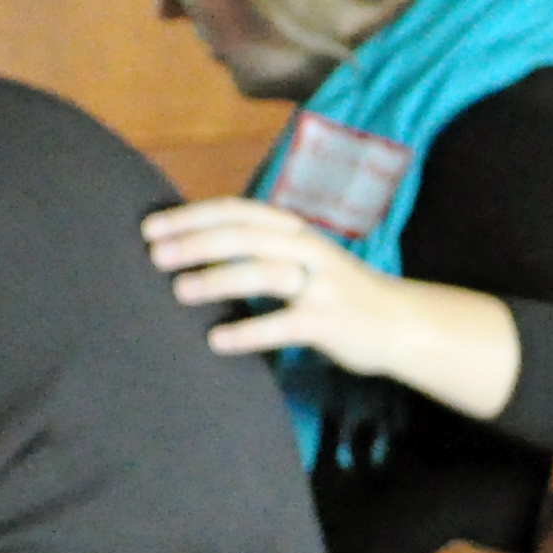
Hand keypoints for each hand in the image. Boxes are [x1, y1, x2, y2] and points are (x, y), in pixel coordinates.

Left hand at [140, 198, 522, 420]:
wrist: (399, 322)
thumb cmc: (336, 291)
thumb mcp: (299, 259)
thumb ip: (258, 250)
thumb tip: (193, 247)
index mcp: (293, 230)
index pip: (238, 212)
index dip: (193, 216)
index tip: (152, 227)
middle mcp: (306, 249)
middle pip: (246, 236)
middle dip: (197, 242)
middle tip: (155, 255)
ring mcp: (321, 285)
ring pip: (265, 272)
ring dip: (219, 279)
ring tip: (180, 291)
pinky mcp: (330, 322)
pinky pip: (285, 324)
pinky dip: (250, 331)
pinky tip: (218, 340)